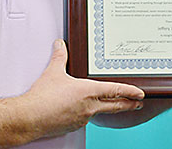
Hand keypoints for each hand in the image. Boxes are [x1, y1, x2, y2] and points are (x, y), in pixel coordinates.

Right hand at [24, 39, 143, 136]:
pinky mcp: (73, 126)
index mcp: (88, 91)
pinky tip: (80, 110)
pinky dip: (87, 113)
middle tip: (137, 104)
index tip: (140, 93)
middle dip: (129, 104)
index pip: (115, 90)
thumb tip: (61, 45)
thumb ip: (60, 56)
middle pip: (115, 106)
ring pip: (99, 112)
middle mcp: (89, 107)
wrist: (31, 117)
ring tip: (108, 104)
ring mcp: (83, 119)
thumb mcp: (53, 71)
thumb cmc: (43, 97)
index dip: (130, 91)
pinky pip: (85, 119)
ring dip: (106, 108)